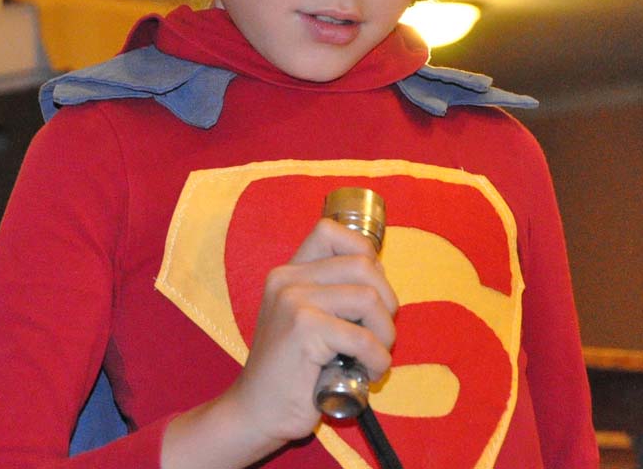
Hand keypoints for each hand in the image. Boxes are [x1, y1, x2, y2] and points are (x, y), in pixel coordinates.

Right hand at [162, 218, 397, 468]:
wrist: (256, 412)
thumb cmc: (291, 372)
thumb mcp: (306, 320)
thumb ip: (331, 293)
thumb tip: (377, 271)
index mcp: (288, 272)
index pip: (331, 231)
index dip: (364, 253)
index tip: (371, 292)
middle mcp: (288, 279)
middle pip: (364, 264)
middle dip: (386, 303)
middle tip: (378, 335)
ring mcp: (293, 301)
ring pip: (369, 298)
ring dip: (384, 334)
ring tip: (371, 358)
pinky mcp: (304, 329)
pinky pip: (363, 338)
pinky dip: (377, 360)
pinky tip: (365, 375)